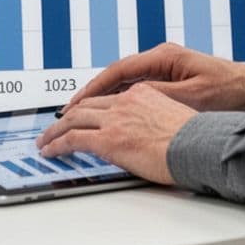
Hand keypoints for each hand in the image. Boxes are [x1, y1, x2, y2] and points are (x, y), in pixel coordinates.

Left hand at [35, 83, 195, 184]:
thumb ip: (152, 119)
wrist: (199, 146)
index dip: (88, 106)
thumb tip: (145, 134)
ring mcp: (115, 119)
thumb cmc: (195, 139)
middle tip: (54, 126)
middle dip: (66, 117)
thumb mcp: (173, 118)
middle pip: (85, 106)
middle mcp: (125, 101)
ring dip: (55, 131)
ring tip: (45, 141)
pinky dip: (57, 144)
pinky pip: (72, 139)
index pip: (107, 98)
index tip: (79, 113)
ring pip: (72, 120)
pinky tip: (50, 151)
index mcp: (142, 93)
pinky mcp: (108, 139)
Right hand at [61, 42, 244, 113]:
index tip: (76, 102)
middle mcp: (160, 58)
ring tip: (82, 114)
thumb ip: (159, 97)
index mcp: (164, 57)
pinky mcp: (169, 78)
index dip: (94, 87)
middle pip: (116, 75)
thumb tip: (128, 100)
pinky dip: (119, 99)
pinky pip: (136, 87)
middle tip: (69, 111)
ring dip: (104, 97)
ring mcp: (163, 67)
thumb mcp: (192, 98)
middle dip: (92, 93)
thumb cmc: (229, 92)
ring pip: (124, 82)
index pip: (118, 70)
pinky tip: (109, 114)